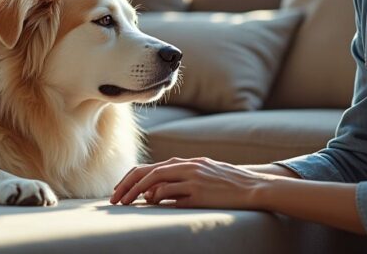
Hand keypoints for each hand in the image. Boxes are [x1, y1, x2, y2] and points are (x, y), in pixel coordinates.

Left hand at [109, 157, 272, 208]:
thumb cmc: (225, 184)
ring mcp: (193, 178)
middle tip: (114, 199)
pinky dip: (158, 198)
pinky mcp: (199, 192)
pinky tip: (150, 204)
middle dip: (127, 185)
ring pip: (156, 181)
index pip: (150, 168)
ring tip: (125, 203)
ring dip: (137, 192)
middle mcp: (186, 166)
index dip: (131, 179)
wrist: (252, 187)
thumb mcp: (200, 177)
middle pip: (148, 172)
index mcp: (185, 162)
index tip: (118, 191)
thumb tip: (153, 195)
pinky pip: (172, 194)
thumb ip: (178, 182)